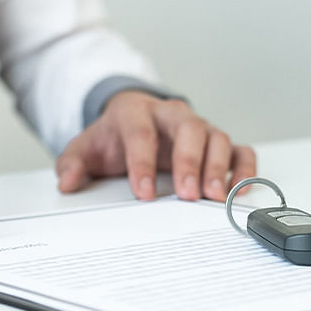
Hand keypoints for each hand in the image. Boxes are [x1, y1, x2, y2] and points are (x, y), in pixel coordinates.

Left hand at [56, 91, 255, 200]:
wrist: (132, 119)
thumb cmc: (114, 137)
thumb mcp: (86, 147)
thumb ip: (73, 164)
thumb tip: (67, 182)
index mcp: (136, 112)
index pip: (141, 133)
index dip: (142, 163)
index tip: (143, 193)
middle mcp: (172, 115)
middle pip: (188, 129)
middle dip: (189, 162)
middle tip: (188, 194)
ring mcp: (198, 128)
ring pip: (216, 137)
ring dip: (218, 167)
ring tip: (214, 197)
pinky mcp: (215, 143)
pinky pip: (239, 150)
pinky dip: (244, 168)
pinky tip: (237, 191)